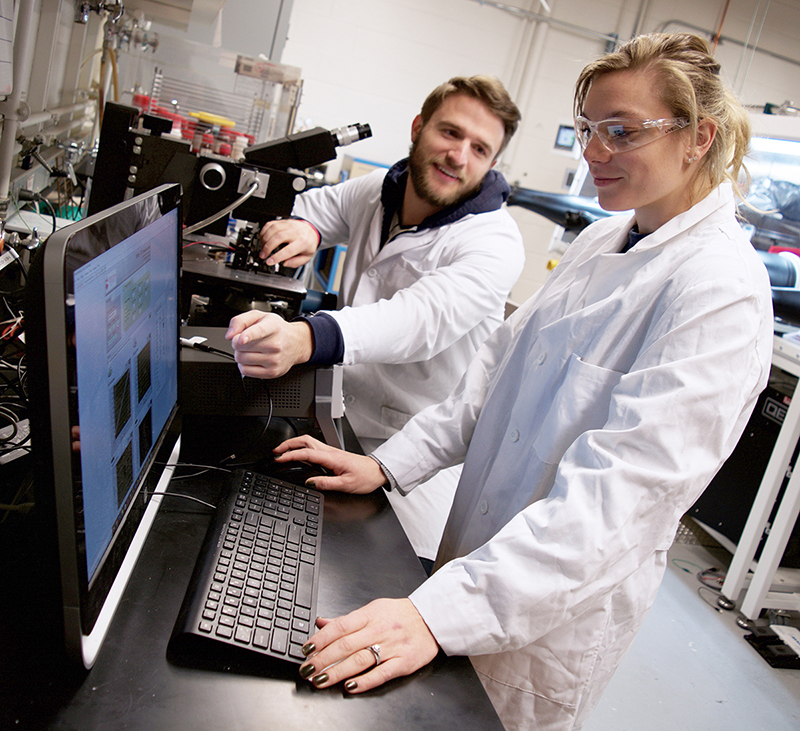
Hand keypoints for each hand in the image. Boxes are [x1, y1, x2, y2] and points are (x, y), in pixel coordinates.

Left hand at [226, 310, 312, 378]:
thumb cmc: (276, 330)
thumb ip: (240, 321)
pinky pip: (245, 371)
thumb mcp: (259, 316)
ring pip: (241, 359)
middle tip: (246, 341)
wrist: (295, 343)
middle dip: (237, 343)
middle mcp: (275, 344)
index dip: (248, 335)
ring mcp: (274, 360)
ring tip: (251, 350)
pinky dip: (244, 365)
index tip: (241, 339)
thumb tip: (230, 335)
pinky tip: (252, 359)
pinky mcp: (272, 372)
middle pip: (241, 347)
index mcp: (272, 327)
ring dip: (240, 354)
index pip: (259, 331)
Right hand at [259, 219, 319, 266]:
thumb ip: (296, 262)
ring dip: (264, 240)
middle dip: (268, 247)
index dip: (277, 256)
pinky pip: (270, 224)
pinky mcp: (282, 221)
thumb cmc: (307, 244)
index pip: (288, 250)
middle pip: (279, 237)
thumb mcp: (307, 257)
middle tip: (263, 255)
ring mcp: (288, 225)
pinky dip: (264, 232)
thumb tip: (285, 263)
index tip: (269, 262)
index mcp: (303, 242)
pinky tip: (263, 239)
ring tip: (262, 248)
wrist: (310, 230)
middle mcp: (295, 232)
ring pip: (273, 229)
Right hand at [274, 434, 386, 493]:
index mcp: (332, 458)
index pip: (306, 453)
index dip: (290, 455)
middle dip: (288, 444)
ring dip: (294, 445)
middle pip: (305, 441)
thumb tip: (309, 482)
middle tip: (276, 452)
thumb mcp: (346, 485)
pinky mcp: (333, 455)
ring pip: (309, 442)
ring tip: (283, 452)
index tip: (279, 459)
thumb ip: (326, 484)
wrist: (377, 472)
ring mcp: (331, 452)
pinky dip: (302, 449)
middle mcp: (330, 452)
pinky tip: (298, 455)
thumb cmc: (365, 477)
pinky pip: (314, 448)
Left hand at [299, 598, 439, 692]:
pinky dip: (364, 681)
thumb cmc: (400, 614)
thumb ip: (347, 619)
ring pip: (359, 660)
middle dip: (323, 659)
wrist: (432, 618)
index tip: (306, 649)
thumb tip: (321, 623)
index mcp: (369, 615)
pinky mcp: (403, 662)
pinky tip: (350, 686)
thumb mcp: (373, 609)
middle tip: (307, 669)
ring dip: (337, 672)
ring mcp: (391, 646)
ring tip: (321, 680)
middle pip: (345, 645)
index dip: (320, 639)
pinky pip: (381, 673)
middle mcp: (379, 630)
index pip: (340, 626)